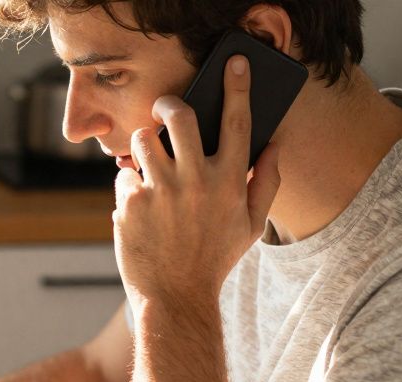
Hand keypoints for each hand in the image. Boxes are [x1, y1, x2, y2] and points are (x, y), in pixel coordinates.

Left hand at [113, 54, 282, 305]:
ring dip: (145, 145)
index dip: (237, 87)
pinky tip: (139, 207)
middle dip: (170, 104)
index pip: (238, 122)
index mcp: (231, 182)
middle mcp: (197, 181)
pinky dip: (131, 186)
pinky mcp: (132, 204)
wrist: (175, 297)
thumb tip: (275, 144)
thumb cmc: (215, 259)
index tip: (234, 64)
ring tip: (149, 162)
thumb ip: (267, 182)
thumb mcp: (251, 225)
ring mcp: (162, 191)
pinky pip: (125, 176)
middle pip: (180, 116)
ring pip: (144, 140)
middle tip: (167, 109)